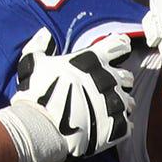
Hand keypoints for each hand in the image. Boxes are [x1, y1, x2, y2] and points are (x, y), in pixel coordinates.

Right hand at [0, 27, 137, 161]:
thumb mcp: (32, 62)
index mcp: (92, 60)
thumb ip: (41, 46)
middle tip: (105, 87)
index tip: (119, 49)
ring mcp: (116, 104)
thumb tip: (45, 34)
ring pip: (129, 102)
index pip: (118, 46)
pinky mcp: (119, 127)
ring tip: (104, 110)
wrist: (42, 128)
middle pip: (127, 77)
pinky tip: (106, 126)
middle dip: (119, 81)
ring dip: (120, 104)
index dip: (120, 47)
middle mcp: (109, 80)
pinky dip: (120, 125)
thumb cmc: (37, 93)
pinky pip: (128, 125)